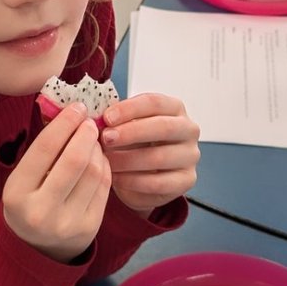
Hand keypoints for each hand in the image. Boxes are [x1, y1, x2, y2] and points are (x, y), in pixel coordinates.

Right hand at [3, 103, 110, 262]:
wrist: (37, 247)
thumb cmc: (29, 201)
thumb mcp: (23, 178)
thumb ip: (43, 149)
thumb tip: (70, 111)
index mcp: (17, 194)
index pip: (45, 149)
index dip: (64, 123)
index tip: (76, 108)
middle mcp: (41, 211)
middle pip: (74, 160)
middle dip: (86, 134)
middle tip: (89, 122)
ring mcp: (67, 222)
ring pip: (94, 172)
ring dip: (97, 149)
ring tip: (93, 141)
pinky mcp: (89, 227)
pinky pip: (104, 186)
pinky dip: (104, 166)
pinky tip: (98, 159)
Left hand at [101, 93, 199, 215]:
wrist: (144, 177)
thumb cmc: (135, 145)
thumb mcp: (126, 127)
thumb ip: (116, 121)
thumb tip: (96, 119)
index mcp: (174, 109)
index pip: (154, 102)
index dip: (129, 109)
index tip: (107, 118)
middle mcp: (188, 130)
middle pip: (162, 127)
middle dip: (131, 132)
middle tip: (106, 138)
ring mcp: (190, 156)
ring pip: (160, 157)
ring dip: (128, 159)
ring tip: (106, 161)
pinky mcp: (187, 180)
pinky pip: (159, 182)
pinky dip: (133, 181)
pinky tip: (116, 179)